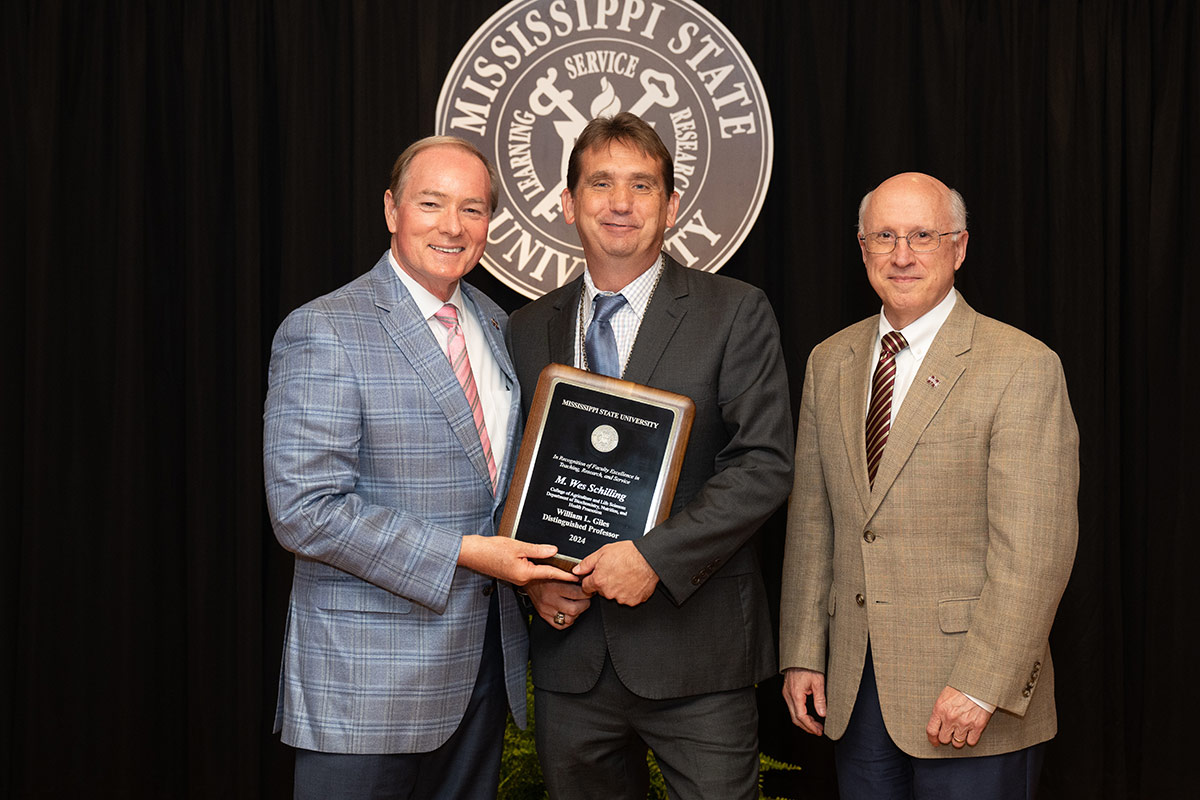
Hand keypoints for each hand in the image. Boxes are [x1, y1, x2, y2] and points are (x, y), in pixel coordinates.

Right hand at [457, 535, 576, 585]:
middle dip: (559, 573)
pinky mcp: (513, 574)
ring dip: (549, 570)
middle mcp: (522, 579)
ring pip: (538, 573)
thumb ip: (537, 549)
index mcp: (524, 573)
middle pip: (545, 575)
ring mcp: (517, 578)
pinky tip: (542, 561)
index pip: (550, 574)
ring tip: (562, 566)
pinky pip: (530, 572)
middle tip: (574, 570)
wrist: (473, 553)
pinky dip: (538, 567)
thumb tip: (554, 550)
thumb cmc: (490, 549)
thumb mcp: (517, 546)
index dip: (565, 575)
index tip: (577, 577)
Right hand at [527, 579, 592, 627]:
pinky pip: (561, 625)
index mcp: (554, 586)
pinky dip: (568, 620)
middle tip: (586, 599)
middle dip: (584, 604)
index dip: (587, 592)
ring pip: (569, 619)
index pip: (577, 593)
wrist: (529, 579)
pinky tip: (569, 612)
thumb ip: (570, 576)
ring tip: (578, 605)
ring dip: (577, 613)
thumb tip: (586, 580)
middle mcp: (550, 600)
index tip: (588, 590)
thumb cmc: (545, 573)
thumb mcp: (557, 571)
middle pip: (575, 609)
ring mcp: (546, 610)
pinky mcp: (544, 616)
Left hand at [573, 541, 657, 605]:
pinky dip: (630, 592)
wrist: (648, 559)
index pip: (586, 587)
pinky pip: (628, 598)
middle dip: (605, 583)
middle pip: (601, 591)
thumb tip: (577, 570)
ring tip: (625, 575)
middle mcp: (609, 592)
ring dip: (618, 588)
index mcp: (599, 580)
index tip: (596, 577)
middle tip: (615, 571)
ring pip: (615, 595)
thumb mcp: (603, 552)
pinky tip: (633, 581)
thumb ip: (587, 563)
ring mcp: (621, 598)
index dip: (591, 580)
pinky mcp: (633, 601)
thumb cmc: (629, 554)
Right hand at [782, 668, 826, 735]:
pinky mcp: (787, 691)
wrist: (799, 655)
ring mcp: (786, 693)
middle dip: (807, 727)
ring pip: (793, 713)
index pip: (801, 717)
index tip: (818, 731)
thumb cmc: (808, 666)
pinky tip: (808, 714)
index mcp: (795, 695)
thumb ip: (820, 699)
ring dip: (803, 721)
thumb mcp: (818, 682)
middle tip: (818, 730)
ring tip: (815, 724)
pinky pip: (792, 707)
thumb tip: (822, 714)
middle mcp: (788, 695)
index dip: (810, 726)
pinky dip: (800, 714)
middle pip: (795, 718)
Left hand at [926, 686, 992, 747]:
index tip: (934, 741)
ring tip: (961, 732)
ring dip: (958, 739)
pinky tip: (971, 732)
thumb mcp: (945, 696)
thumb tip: (937, 723)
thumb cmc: (962, 687)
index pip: (931, 730)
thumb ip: (940, 710)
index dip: (932, 739)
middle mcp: (950, 718)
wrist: (980, 684)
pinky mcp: (977, 726)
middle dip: (946, 737)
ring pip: (957, 743)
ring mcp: (964, 723)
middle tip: (950, 733)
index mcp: (940, 709)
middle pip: (944, 739)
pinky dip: (971, 739)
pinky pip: (971, 741)